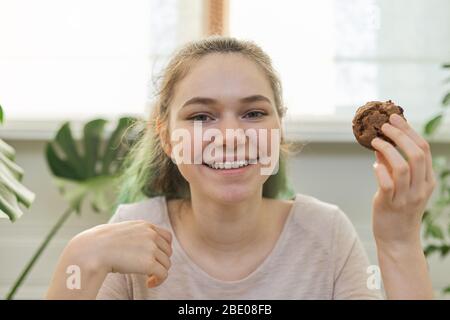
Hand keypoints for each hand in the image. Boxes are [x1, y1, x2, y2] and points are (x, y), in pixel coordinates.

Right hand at [71, 220, 172, 287]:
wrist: (92, 250)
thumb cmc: (102, 244)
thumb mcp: (123, 231)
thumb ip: (136, 234)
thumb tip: (141, 246)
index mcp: (145, 226)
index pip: (166, 237)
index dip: (164, 249)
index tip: (156, 259)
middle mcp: (151, 234)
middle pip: (168, 252)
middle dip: (160, 262)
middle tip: (150, 271)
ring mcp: (151, 248)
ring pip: (166, 263)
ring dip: (159, 272)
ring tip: (149, 278)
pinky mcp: (149, 263)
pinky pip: (163, 274)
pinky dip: (159, 280)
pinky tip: (149, 283)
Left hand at [370, 113, 435, 248]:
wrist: (397, 239)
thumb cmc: (398, 209)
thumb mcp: (403, 186)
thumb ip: (394, 165)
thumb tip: (383, 143)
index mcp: (427, 180)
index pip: (424, 149)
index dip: (409, 131)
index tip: (395, 118)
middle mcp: (420, 187)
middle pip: (416, 154)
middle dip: (400, 135)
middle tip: (383, 125)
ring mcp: (406, 197)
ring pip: (402, 167)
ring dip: (388, 150)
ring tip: (375, 142)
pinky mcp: (390, 205)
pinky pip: (387, 184)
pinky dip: (380, 171)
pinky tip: (373, 164)